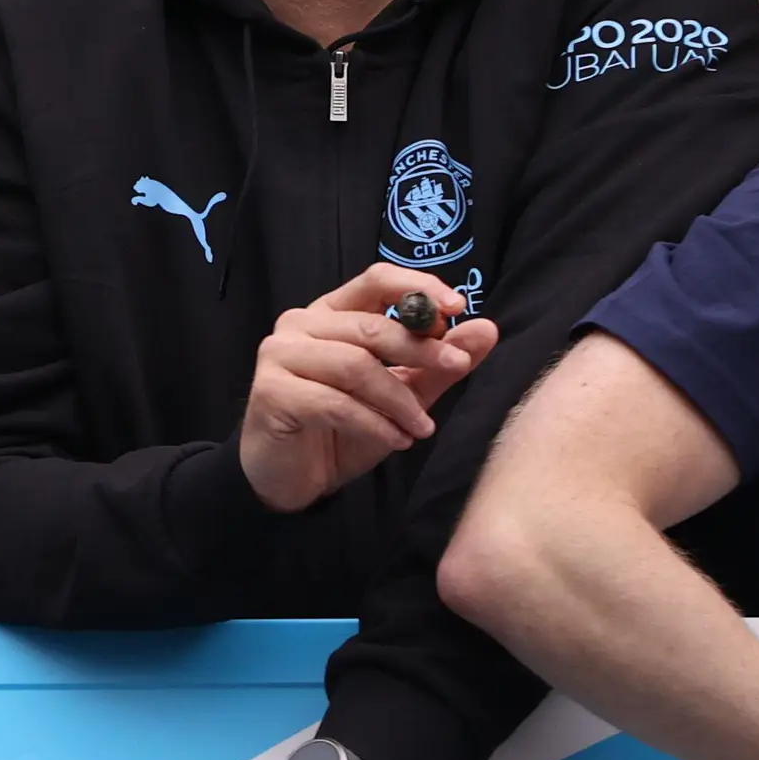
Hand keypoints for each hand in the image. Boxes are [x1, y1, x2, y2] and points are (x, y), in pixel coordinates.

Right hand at [236, 267, 497, 513]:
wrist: (290, 478)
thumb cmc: (341, 430)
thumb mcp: (400, 395)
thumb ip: (438, 364)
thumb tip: (487, 330)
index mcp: (330, 313)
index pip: (376, 281)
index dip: (417, 288)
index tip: (457, 308)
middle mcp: (300, 324)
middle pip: (370, 325)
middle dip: (421, 348)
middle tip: (458, 367)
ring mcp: (280, 355)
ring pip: (355, 365)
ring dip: (399, 399)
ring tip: (423, 428)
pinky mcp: (271, 391)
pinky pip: (334, 402)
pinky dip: (374, 423)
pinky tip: (396, 441)